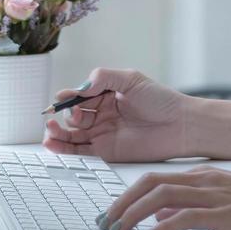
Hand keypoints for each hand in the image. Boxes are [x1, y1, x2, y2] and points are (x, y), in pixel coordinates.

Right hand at [42, 67, 193, 162]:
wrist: (181, 125)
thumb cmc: (161, 100)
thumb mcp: (131, 80)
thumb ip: (104, 78)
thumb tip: (80, 87)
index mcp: (106, 94)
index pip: (79, 95)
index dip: (68, 97)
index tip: (63, 98)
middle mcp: (101, 114)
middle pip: (72, 115)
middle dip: (64, 115)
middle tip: (71, 115)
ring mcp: (102, 133)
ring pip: (71, 134)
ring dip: (57, 133)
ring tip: (49, 131)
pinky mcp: (106, 152)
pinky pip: (80, 151)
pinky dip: (64, 149)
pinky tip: (53, 145)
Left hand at [97, 165, 230, 229]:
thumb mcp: (222, 200)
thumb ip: (190, 207)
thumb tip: (160, 221)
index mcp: (201, 175)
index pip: (154, 178)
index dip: (128, 193)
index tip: (113, 211)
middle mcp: (203, 180)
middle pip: (150, 183)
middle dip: (123, 202)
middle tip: (107, 221)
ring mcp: (212, 195)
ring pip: (161, 196)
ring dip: (135, 213)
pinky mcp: (224, 213)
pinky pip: (184, 218)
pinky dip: (162, 229)